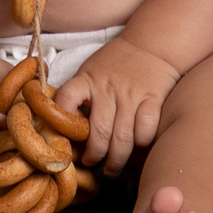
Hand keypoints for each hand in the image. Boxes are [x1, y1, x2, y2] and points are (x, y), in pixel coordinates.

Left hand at [58, 37, 180, 174]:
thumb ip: (78, 95)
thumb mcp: (90, 72)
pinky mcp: (152, 98)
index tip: (59, 142)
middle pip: (98, 132)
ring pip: (123, 137)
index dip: (59, 122)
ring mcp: (131, 94)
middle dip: (94, 156)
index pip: (66, 99)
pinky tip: (136, 147)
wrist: (150, 43)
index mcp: (86, 80)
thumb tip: (59, 125)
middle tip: (91, 163)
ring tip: (111, 168)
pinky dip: (141, 143)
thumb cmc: (115, 63)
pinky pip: (146, 130)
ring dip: (116, 160)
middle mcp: (107, 88)